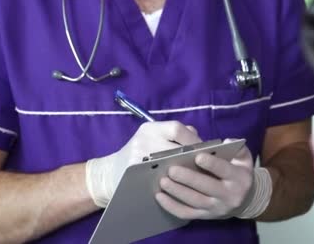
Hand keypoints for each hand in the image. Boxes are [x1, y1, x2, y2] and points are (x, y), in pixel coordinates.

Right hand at [86, 121, 201, 206]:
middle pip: (175, 145)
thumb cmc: (137, 155)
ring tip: (197, 174)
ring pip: (171, 161)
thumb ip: (174, 135)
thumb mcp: (152, 138)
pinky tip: (183, 184)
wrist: (109, 174)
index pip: (176, 128)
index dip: (192, 139)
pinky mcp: (136, 174)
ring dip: (186, 168)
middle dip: (192, 155)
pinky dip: (174, 180)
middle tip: (203, 165)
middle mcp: (143, 139)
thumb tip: (198, 137)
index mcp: (149, 128)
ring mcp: (138, 157)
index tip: (204, 149)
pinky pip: (161, 176)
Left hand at [155, 140, 254, 219]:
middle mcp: (229, 196)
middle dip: (188, 178)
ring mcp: (216, 208)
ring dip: (177, 191)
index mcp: (239, 178)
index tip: (197, 156)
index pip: (225, 171)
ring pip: (194, 201)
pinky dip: (171, 206)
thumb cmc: (239, 172)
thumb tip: (225, 141)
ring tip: (163, 181)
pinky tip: (159, 196)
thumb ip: (237, 148)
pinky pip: (186, 213)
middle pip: (207, 187)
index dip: (212, 164)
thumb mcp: (245, 158)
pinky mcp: (205, 216)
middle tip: (171, 169)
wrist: (245, 200)